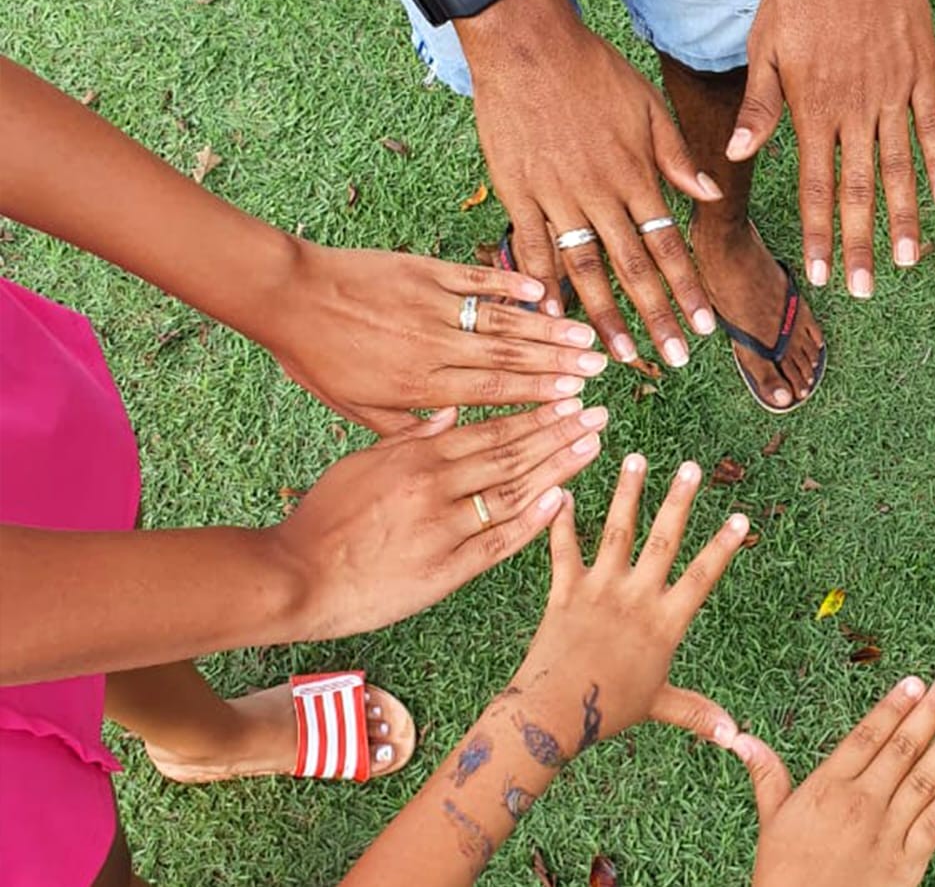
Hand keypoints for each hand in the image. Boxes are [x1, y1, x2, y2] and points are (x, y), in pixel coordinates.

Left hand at [263, 242, 607, 434]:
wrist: (284, 295)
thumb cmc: (316, 358)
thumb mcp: (355, 407)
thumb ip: (407, 426)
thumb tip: (455, 434)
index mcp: (417, 384)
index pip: (490, 392)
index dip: (537, 396)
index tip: (574, 399)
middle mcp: (432, 345)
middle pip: (507, 357)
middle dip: (557, 364)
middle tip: (598, 368)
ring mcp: (430, 304)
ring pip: (499, 319)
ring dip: (545, 328)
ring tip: (585, 336)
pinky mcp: (422, 270)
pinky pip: (473, 278)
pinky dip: (507, 284)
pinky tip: (539, 292)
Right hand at [271, 401, 607, 639]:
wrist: (294, 576)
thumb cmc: (323, 520)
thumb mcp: (362, 465)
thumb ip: (410, 439)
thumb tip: (450, 412)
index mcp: (417, 457)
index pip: (490, 429)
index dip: (535, 414)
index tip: (569, 399)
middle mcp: (435, 487)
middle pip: (511, 455)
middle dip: (560, 433)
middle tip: (599, 414)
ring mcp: (444, 529)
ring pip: (514, 493)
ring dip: (558, 469)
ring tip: (593, 447)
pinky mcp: (445, 570)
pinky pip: (499, 543)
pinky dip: (533, 522)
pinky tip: (563, 501)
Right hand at [456, 0, 720, 365]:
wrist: (527, 43)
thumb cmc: (592, 71)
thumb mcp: (649, 105)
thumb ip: (678, 157)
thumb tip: (711, 196)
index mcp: (635, 175)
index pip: (669, 244)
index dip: (688, 288)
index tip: (704, 328)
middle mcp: (599, 193)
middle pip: (633, 267)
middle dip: (657, 317)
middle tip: (675, 359)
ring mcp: (556, 196)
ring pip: (586, 268)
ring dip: (605, 316)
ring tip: (621, 356)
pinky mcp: (517, 192)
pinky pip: (532, 248)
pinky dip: (541, 285)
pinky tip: (552, 319)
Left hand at [511, 454, 751, 748]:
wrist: (554, 713)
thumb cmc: (609, 712)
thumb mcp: (660, 706)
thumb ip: (698, 713)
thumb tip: (736, 738)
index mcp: (664, 623)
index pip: (701, 577)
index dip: (722, 548)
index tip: (739, 517)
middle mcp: (635, 598)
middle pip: (663, 541)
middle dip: (678, 501)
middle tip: (690, 467)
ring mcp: (598, 590)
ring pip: (617, 532)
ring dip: (627, 494)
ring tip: (635, 458)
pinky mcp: (564, 591)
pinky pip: (563, 549)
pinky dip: (561, 521)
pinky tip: (562, 491)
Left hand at [730, 0, 934, 297]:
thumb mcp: (766, 47)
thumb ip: (758, 106)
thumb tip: (736, 155)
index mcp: (813, 109)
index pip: (815, 186)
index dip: (819, 233)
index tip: (822, 273)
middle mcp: (855, 111)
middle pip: (859, 190)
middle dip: (859, 244)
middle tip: (863, 288)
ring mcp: (893, 94)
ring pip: (900, 168)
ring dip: (904, 218)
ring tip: (908, 260)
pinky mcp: (922, 73)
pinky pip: (934, 128)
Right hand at [735, 670, 934, 886]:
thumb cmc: (784, 877)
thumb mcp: (770, 822)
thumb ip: (767, 775)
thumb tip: (742, 737)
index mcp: (827, 788)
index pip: (867, 736)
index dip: (893, 706)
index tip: (915, 682)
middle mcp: (861, 803)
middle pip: (902, 748)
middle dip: (932, 711)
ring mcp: (887, 832)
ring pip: (925, 778)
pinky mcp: (908, 863)